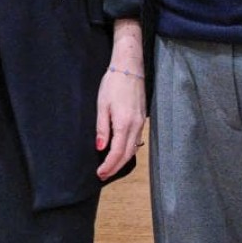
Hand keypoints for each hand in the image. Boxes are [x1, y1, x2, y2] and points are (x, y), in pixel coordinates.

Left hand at [96, 18, 145, 179]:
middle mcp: (135, 126)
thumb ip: (102, 128)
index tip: (100, 173)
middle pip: (127, 154)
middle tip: (103, 175)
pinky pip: (136, 140)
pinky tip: (120, 151)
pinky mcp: (142, 119)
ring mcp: (141, 123)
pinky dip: (128, 150)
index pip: (117, 152)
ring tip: (110, 167)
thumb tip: (100, 148)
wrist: (129, 67)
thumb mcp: (102, 105)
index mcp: (124, 123)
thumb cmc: (113, 83)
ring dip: (122, 160)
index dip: (109, 165)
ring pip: (133, 149)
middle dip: (115, 167)